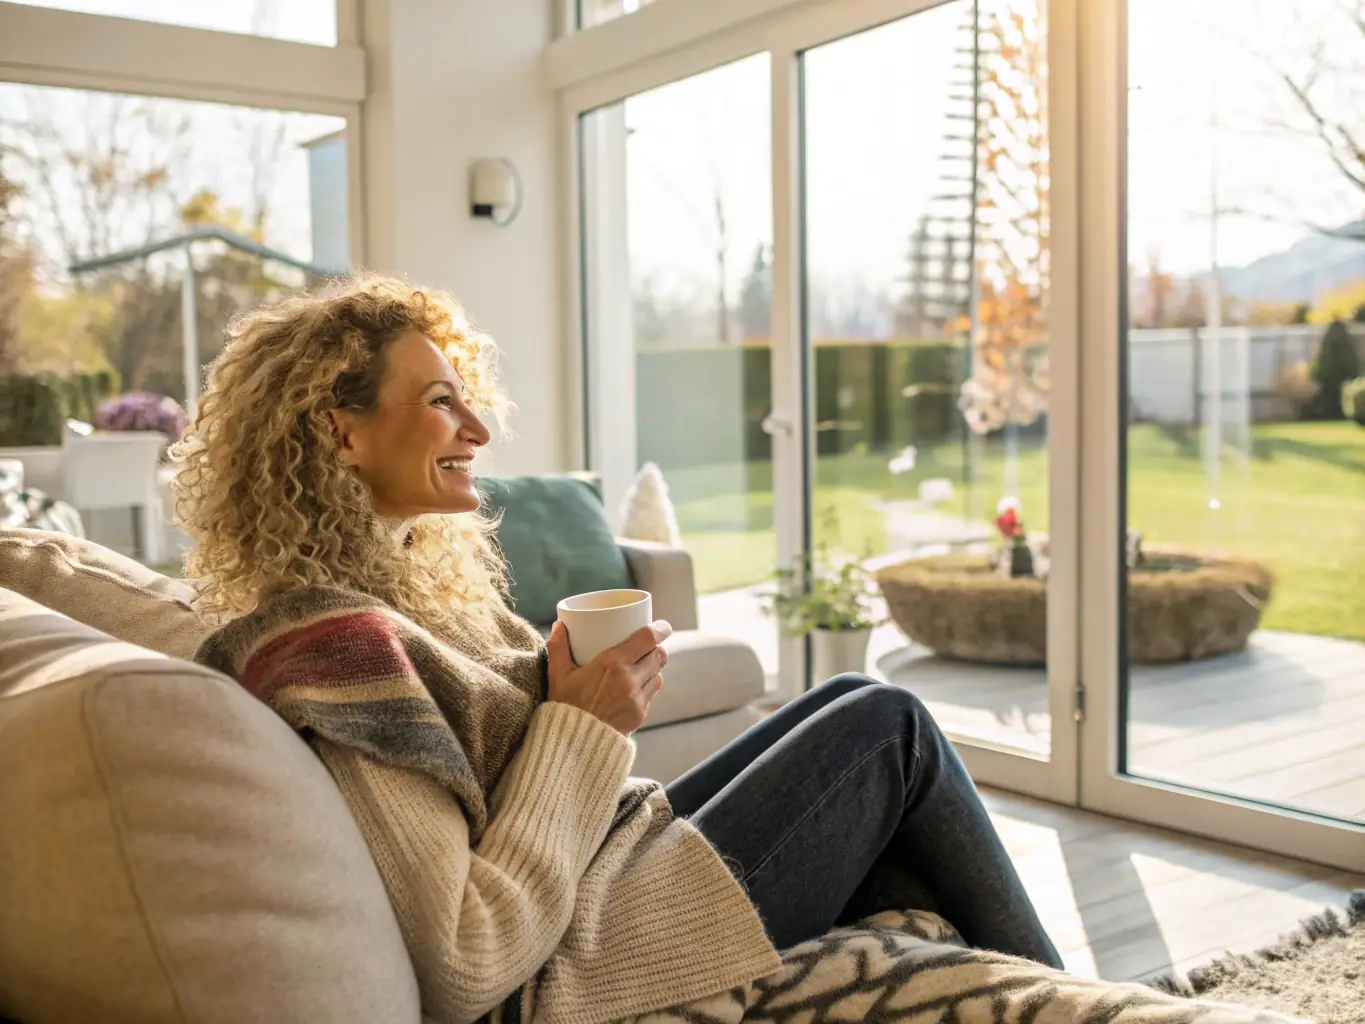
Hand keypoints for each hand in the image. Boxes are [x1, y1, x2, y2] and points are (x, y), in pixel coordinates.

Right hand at [546, 620, 670, 734]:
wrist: (572, 745)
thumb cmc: (565, 706)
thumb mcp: (558, 676)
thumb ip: (558, 648)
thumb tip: (559, 625)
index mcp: (612, 664)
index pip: (648, 639)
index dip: (660, 630)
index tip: (662, 626)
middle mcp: (629, 680)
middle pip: (659, 656)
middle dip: (656, 649)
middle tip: (647, 647)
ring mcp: (637, 699)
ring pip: (658, 676)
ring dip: (652, 670)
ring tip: (640, 668)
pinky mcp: (640, 715)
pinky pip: (651, 695)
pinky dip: (646, 689)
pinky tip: (634, 689)